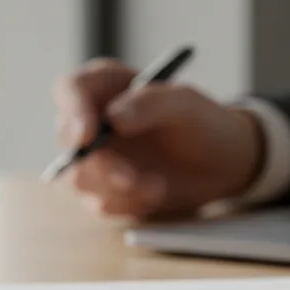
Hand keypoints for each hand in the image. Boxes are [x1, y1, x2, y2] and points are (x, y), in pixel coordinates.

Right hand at [53, 58, 263, 218]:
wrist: (221, 163)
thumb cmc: (201, 122)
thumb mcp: (185, 104)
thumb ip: (151, 102)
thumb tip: (114, 117)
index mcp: (105, 85)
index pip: (71, 90)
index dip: (72, 111)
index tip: (88, 135)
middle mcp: (92, 120)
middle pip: (68, 139)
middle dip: (98, 164)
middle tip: (128, 178)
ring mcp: (95, 157)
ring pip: (79, 178)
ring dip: (118, 189)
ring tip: (156, 185)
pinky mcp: (104, 189)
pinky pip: (100, 203)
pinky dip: (129, 204)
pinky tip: (155, 193)